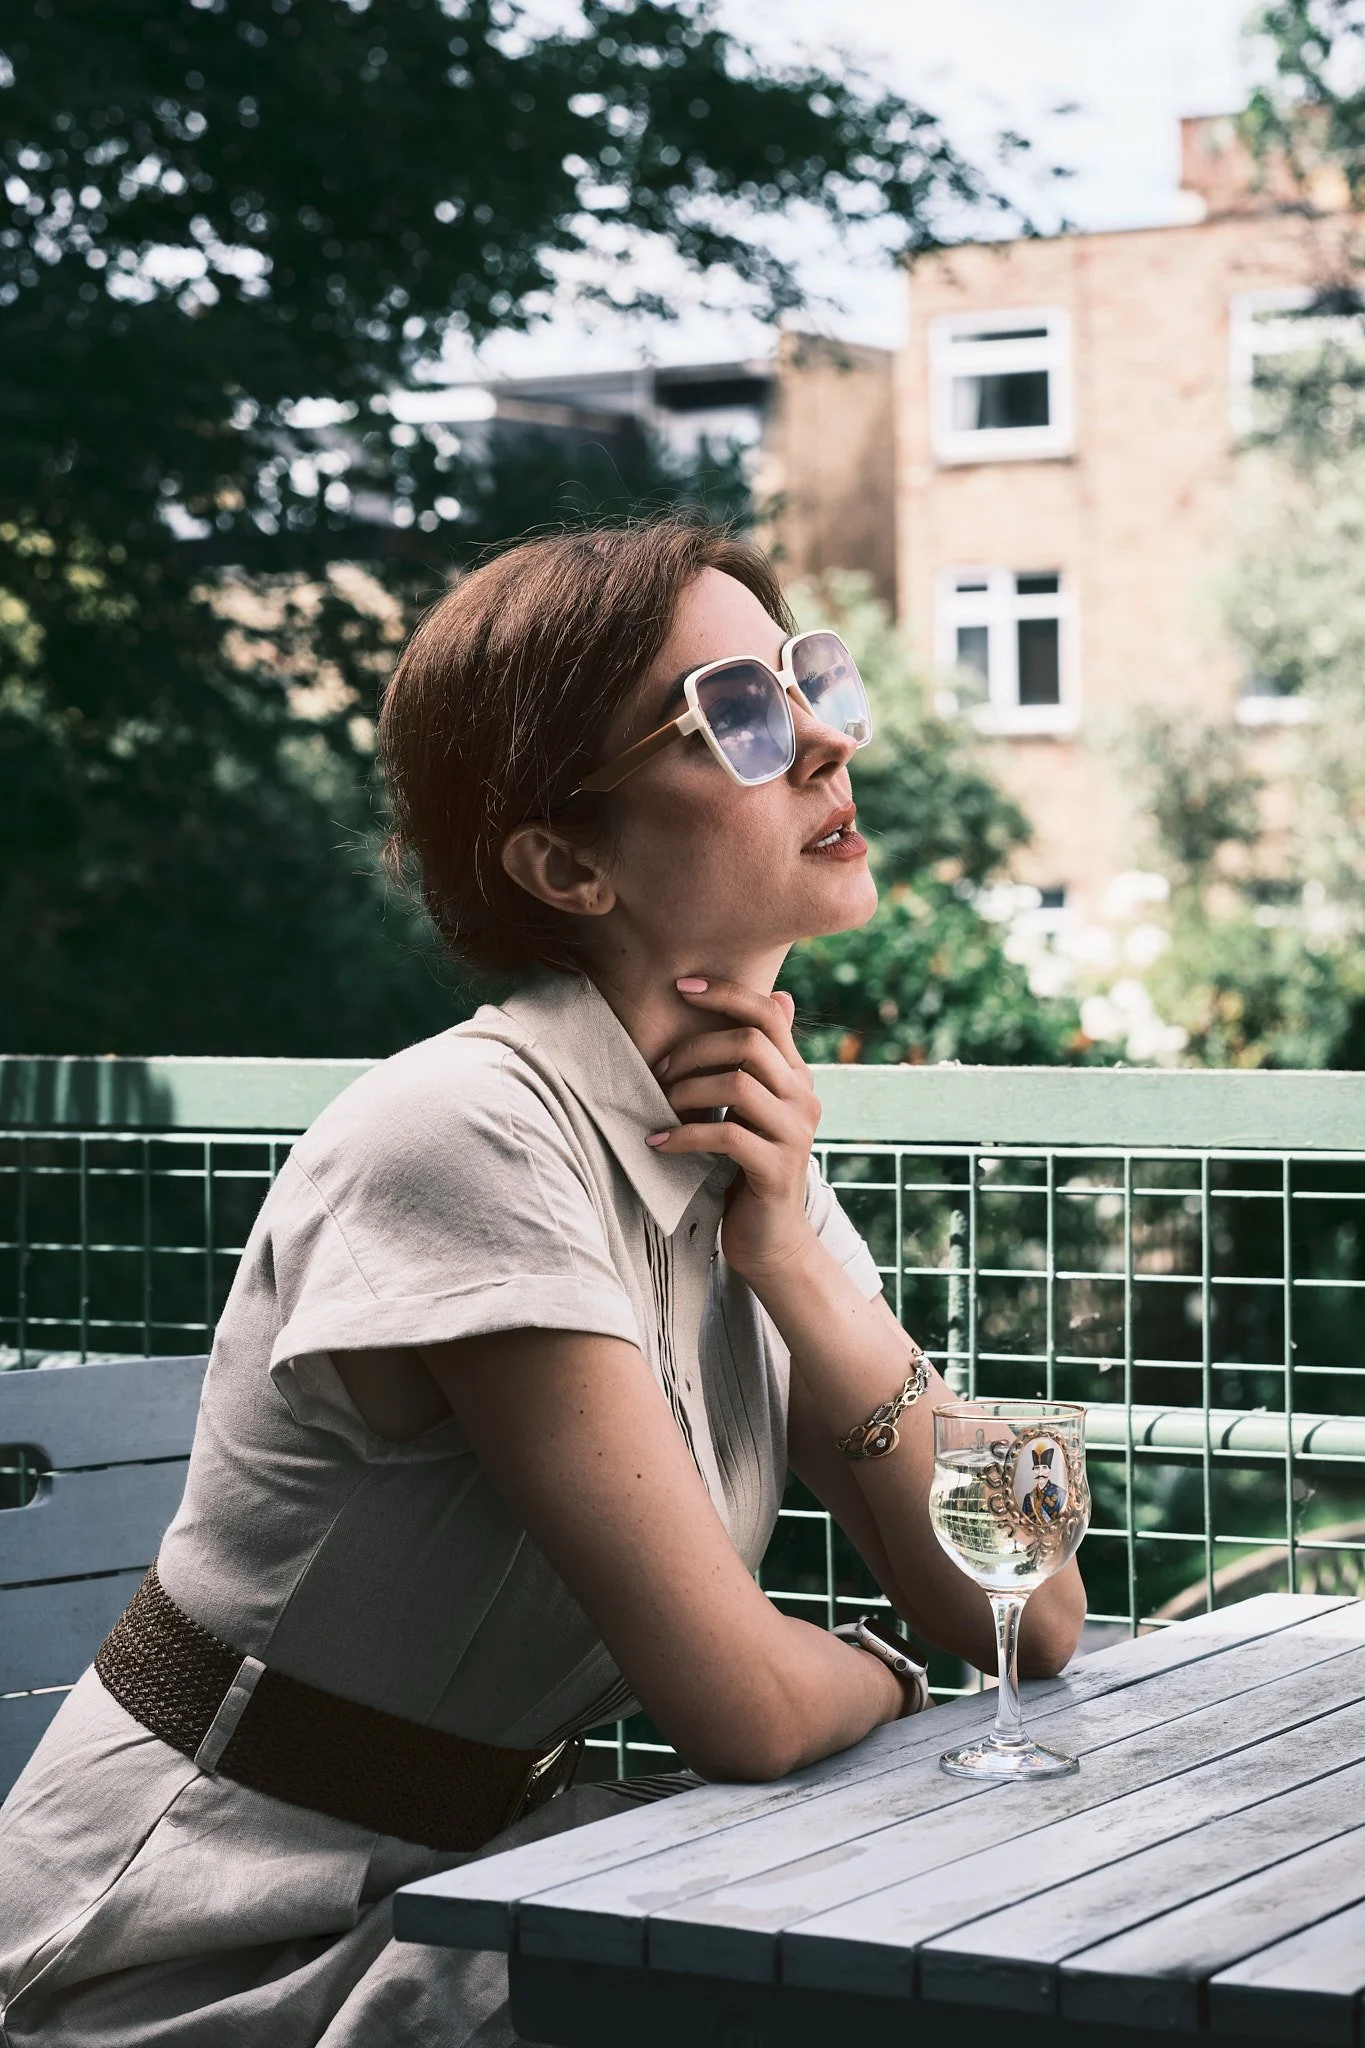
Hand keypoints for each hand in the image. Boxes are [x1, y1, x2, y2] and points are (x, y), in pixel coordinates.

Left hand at [647, 977, 820, 1281]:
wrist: (771, 1238)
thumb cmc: (750, 1166)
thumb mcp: (756, 1107)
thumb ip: (762, 1059)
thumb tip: (781, 995)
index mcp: (797, 1075)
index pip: (768, 1014)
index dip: (726, 993)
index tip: (680, 987)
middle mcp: (804, 1097)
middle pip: (749, 1044)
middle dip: (693, 1050)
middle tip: (659, 1072)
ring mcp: (794, 1134)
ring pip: (738, 1086)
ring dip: (687, 1091)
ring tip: (661, 1106)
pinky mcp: (776, 1169)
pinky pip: (726, 1136)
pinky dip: (684, 1136)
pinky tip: (658, 1144)